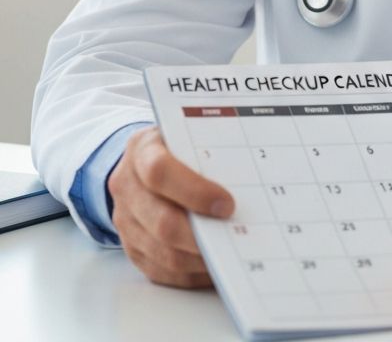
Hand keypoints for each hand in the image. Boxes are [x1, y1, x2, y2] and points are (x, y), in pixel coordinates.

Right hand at [108, 126, 234, 287]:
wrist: (142, 161)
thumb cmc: (177, 145)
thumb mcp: (188, 132)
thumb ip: (208, 147)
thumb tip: (250, 170)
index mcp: (142, 151)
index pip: (160, 172)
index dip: (193, 191)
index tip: (226, 204)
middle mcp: (127, 187)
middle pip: (162, 221)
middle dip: (201, 234)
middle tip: (233, 235)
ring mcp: (126, 221)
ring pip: (162, 252)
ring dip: (198, 258)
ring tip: (229, 254)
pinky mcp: (131, 247)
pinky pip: (160, 270)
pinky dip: (190, 273)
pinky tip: (214, 266)